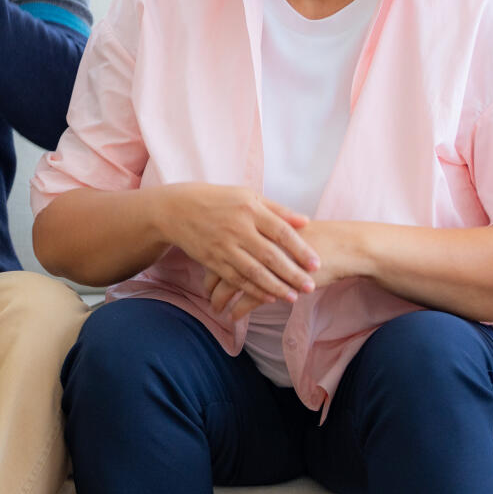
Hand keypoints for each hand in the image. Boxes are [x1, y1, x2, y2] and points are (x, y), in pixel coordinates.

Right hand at [158, 183, 321, 308]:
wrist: (176, 209)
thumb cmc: (218, 200)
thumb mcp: (247, 196)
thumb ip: (277, 210)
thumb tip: (306, 221)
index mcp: (249, 209)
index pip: (281, 232)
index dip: (300, 249)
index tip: (316, 264)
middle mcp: (237, 228)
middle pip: (269, 255)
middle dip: (291, 274)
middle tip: (309, 287)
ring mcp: (223, 246)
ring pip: (253, 271)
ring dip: (274, 286)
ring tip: (293, 297)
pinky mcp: (212, 260)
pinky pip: (235, 278)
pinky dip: (252, 289)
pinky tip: (268, 297)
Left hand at [204, 220, 369, 319]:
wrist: (343, 246)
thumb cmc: (316, 238)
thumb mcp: (286, 229)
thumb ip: (265, 235)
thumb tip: (246, 242)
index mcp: (254, 228)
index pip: (221, 246)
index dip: (211, 262)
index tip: (207, 274)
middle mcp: (254, 244)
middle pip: (220, 265)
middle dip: (210, 284)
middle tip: (206, 294)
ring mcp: (265, 265)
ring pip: (231, 284)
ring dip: (220, 299)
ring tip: (216, 308)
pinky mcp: (277, 284)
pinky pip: (249, 300)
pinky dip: (238, 310)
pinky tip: (233, 316)